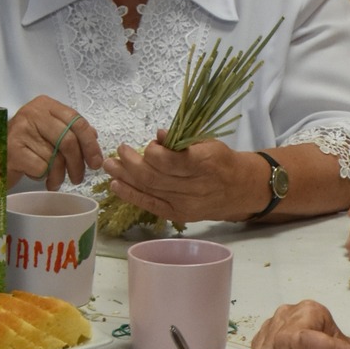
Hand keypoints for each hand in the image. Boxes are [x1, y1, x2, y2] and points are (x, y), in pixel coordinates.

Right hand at [8, 96, 102, 189]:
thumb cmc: (26, 145)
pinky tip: (37, 176)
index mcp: (46, 105)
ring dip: (60, 175)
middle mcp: (33, 112)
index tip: (96, 163)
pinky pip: (41, 167)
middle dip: (78, 164)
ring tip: (55, 181)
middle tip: (78, 178)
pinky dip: (43, 176)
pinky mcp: (13, 148)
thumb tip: (94, 137)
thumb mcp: (49, 133)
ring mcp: (21, 129)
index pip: (77, 122)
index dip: (91, 145)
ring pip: (55, 157)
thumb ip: (71, 131)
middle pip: (68, 140)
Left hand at [103, 136, 257, 225]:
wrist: (239, 190)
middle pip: (154, 177)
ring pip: (148, 190)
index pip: (170, 161)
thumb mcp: (208, 143)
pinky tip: (116, 185)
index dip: (153, 151)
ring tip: (110, 165)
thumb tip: (159, 134)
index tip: (150, 144)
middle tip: (119, 150)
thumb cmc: (221, 161)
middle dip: (131, 163)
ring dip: (124, 177)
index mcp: (204, 164)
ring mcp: (185, 204)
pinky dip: (131, 195)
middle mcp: (194, 188)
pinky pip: (150, 205)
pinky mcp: (178, 215)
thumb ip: (183, 140)